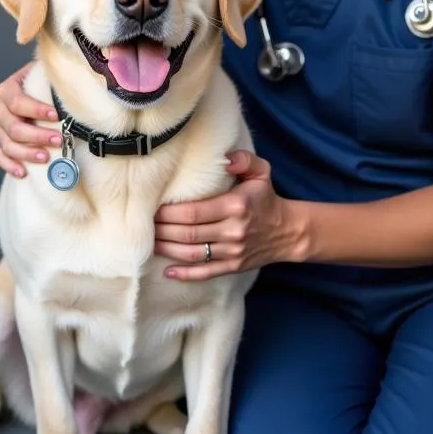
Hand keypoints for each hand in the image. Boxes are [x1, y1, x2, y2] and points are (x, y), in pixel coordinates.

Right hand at [0, 63, 61, 177]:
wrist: (41, 92)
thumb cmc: (47, 84)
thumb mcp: (50, 76)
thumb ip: (56, 79)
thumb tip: (74, 85)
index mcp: (8, 89)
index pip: (17, 101)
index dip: (35, 110)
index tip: (56, 116)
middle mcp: (1, 110)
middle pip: (13, 126)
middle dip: (36, 135)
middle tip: (58, 139)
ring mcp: (1, 129)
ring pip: (7, 144)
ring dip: (27, 152)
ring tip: (45, 157)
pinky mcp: (4, 145)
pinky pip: (2, 157)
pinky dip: (11, 166)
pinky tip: (24, 172)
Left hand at [152, 150, 306, 279]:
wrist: (287, 231)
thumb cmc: (265, 197)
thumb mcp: (261, 172)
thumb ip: (244, 159)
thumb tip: (224, 159)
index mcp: (235, 206)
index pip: (194, 212)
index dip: (170, 212)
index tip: (153, 208)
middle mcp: (233, 231)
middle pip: (188, 233)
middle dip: (163, 230)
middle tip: (145, 224)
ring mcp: (233, 252)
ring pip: (192, 254)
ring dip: (167, 250)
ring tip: (150, 242)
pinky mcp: (233, 267)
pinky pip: (205, 272)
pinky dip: (185, 274)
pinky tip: (167, 271)